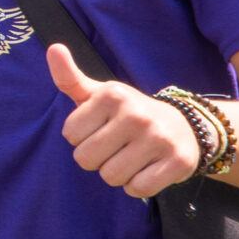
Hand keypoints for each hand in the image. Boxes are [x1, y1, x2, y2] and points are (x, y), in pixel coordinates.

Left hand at [47, 42, 202, 196]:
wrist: (185, 126)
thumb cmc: (129, 113)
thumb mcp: (99, 94)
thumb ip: (70, 78)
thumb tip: (54, 48)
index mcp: (112, 95)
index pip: (70, 135)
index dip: (82, 137)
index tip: (101, 129)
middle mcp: (135, 114)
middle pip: (86, 159)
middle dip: (97, 159)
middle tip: (116, 146)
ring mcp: (158, 138)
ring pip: (111, 176)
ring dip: (117, 173)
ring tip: (132, 156)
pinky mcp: (177, 162)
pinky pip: (137, 189)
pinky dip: (137, 185)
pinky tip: (147, 168)